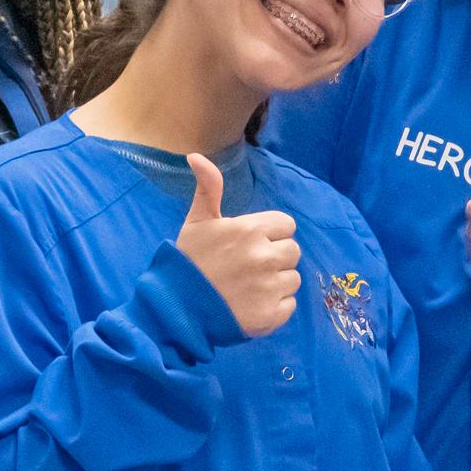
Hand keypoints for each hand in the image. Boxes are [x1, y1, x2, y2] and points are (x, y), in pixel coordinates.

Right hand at [176, 151, 303, 336]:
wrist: (177, 310)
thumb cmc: (188, 262)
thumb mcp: (196, 222)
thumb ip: (208, 189)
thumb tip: (195, 155)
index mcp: (250, 230)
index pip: (286, 225)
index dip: (270, 234)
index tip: (250, 244)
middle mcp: (264, 256)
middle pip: (293, 251)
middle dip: (275, 257)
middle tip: (249, 267)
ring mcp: (269, 287)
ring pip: (293, 278)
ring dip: (276, 282)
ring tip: (249, 287)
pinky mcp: (272, 315)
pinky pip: (290, 304)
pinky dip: (275, 306)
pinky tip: (252, 304)